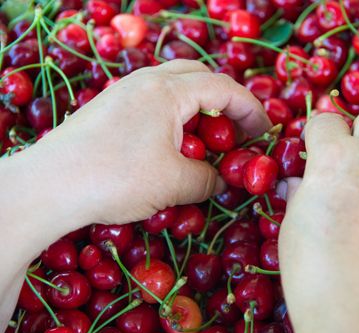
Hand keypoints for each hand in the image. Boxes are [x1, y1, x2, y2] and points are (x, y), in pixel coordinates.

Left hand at [0, 60, 269, 332]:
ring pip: (174, 88)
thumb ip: (209, 178)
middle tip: (237, 132)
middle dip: (225, 102)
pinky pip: (153, 102)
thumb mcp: (176, 182)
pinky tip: (173, 146)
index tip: (265, 133)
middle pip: (199, 77)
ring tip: (207, 140)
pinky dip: (174, 118)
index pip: (223, 88)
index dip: (251, 110)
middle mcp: (146, 82)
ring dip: (198, 109)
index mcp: (168, 91)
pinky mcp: (109, 108)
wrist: (50, 185)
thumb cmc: (118, 178)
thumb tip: (223, 180)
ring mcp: (124, 92)